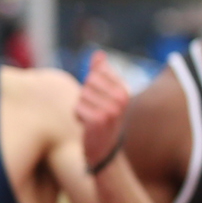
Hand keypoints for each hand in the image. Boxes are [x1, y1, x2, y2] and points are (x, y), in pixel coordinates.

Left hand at [77, 51, 129, 170]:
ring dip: (81, 107)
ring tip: (91, 118)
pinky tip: (87, 125)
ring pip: (81, 95)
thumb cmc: (103, 117)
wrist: (105, 149)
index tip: (100, 99)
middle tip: (94, 109)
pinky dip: (78, 116)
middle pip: (88, 82)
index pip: (97, 72)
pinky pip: (77, 108)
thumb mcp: (104, 93)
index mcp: (124, 89)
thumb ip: (100, 72)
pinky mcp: (99, 120)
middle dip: (85, 96)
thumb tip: (98, 53)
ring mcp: (112, 109)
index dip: (91, 85)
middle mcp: (121, 98)